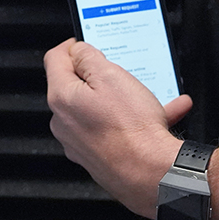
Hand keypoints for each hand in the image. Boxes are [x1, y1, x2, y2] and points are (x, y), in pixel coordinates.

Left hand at [44, 39, 192, 216]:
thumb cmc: (133, 131)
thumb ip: (89, 57)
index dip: (71, 46)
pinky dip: (134, 120)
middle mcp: (64, 122)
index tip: (83, 43)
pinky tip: (164, 114)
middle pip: (76, 86)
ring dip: (125, 98)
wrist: (154, 176)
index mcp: (61, 98)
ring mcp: (80, 143)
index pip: (54, 60)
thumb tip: (79, 50)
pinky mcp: (99, 157)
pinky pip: (114, 130)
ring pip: (100, 109)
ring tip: (152, 93)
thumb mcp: (111, 76)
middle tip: (121, 70)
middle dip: (100, 75)